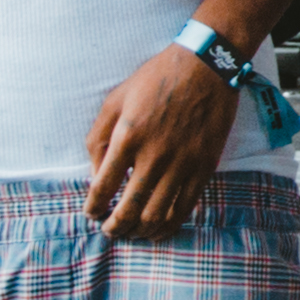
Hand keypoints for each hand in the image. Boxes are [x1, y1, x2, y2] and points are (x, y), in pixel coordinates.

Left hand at [80, 45, 242, 241]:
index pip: (102, 187)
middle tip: (109, 231)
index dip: (93, 207)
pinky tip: (158, 231)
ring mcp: (181, 163)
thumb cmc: (156, 79)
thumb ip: (98, 138)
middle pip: (129, 208)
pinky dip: (169, 226)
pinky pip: (185, 207)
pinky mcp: (204, 167)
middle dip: (115, 227)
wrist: (207, 66)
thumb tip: (95, 174)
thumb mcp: (115, 100)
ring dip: (140, 231)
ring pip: (157, 215)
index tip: (92, 214)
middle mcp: (153, 155)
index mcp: (127, 137)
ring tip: (132, 233)